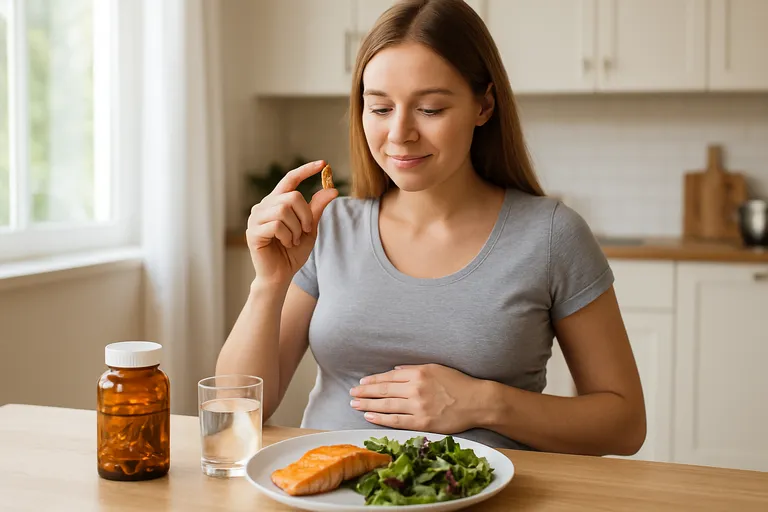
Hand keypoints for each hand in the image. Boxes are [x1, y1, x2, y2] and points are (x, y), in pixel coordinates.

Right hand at [246, 160, 337, 285]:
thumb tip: (332, 189)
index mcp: (276, 202)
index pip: (290, 179)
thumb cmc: (293, 252)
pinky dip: (288, 236)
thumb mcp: (309, 228)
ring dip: (296, 228)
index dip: (305, 170)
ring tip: (294, 240)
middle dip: (306, 215)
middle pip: (292, 196)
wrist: (281, 275)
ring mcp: (255, 218)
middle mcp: (263, 206)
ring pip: (284, 209)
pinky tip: (286, 244)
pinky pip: (277, 225)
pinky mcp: (253, 231)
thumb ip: (316, 209)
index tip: (323, 164)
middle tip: (306, 231)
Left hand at [349, 364, 482, 433]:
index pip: (389, 377)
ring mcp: (418, 406)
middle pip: (384, 390)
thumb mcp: (436, 368)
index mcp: (419, 373)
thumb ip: (414, 369)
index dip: (373, 380)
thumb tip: (395, 370)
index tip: (361, 382)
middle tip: (351, 393)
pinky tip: (369, 416)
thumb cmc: (458, 383)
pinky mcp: (422, 422)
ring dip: (368, 404)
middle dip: (365, 392)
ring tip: (355, 404)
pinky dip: (381, 418)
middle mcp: (416, 388)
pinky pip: (397, 420)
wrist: (477, 402)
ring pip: (387, 405)